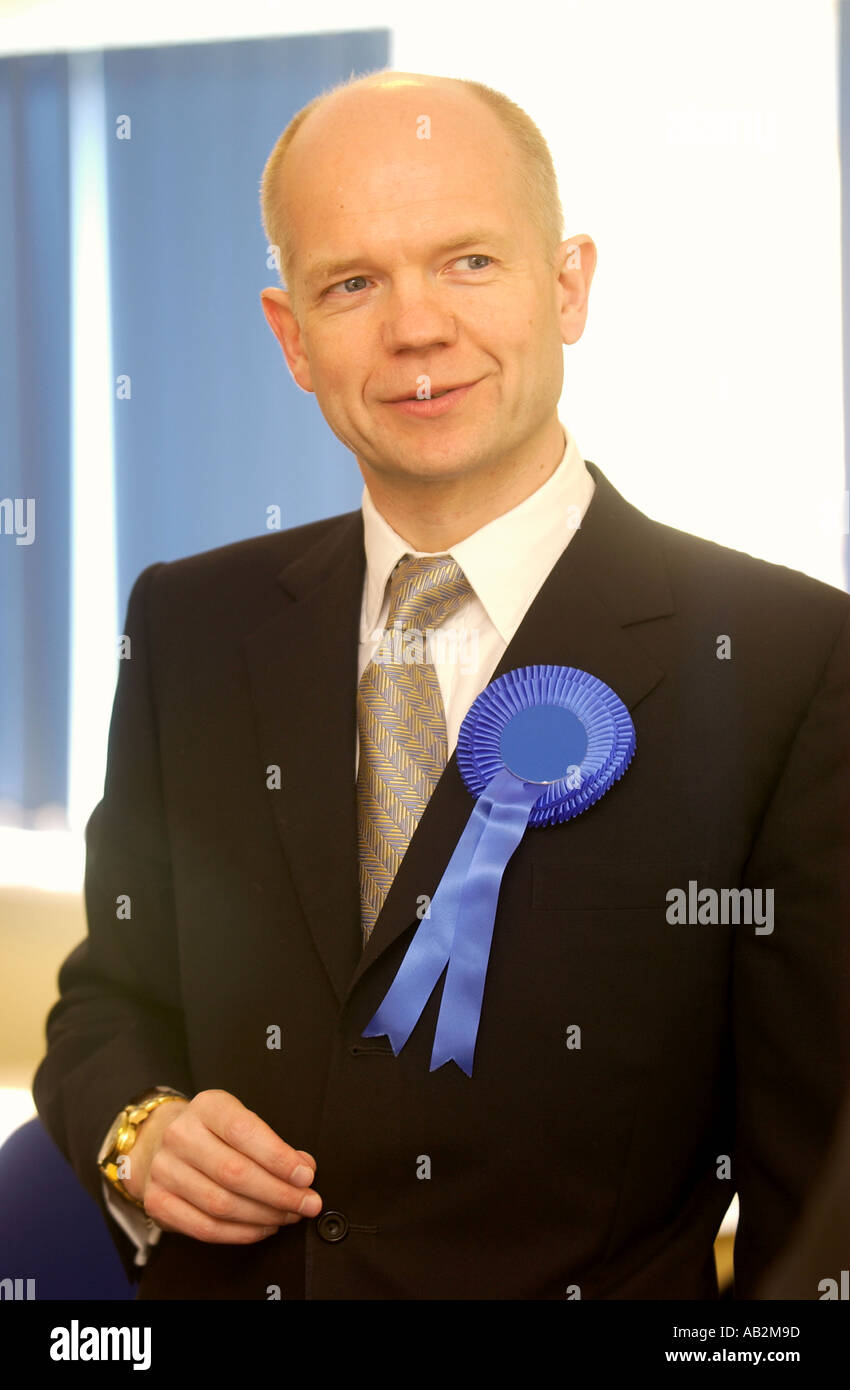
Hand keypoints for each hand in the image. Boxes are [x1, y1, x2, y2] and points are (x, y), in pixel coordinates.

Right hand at [121, 1089, 321, 1242]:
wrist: (161, 1143)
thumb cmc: (212, 1134)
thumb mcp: (241, 1121)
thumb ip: (271, 1143)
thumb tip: (303, 1169)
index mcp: (206, 1107)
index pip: (244, 1131)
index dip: (278, 1157)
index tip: (306, 1175)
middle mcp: (180, 1135)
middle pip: (234, 1173)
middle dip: (279, 1194)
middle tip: (307, 1203)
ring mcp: (164, 1170)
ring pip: (221, 1204)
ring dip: (264, 1216)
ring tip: (288, 1215)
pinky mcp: (157, 1202)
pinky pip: (205, 1228)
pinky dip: (241, 1233)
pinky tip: (262, 1227)